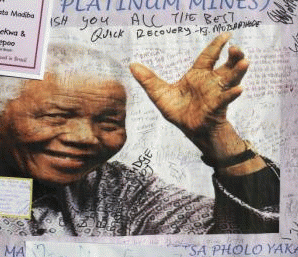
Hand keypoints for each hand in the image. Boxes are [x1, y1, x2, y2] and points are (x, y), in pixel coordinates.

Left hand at [130, 33, 248, 140]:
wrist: (188, 129)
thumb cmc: (178, 111)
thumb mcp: (160, 94)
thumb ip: (148, 80)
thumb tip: (132, 65)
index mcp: (198, 75)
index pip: (208, 56)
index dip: (216, 45)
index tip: (226, 35)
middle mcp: (210, 82)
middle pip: (225, 65)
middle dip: (233, 56)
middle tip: (236, 48)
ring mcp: (216, 94)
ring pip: (231, 79)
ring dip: (238, 71)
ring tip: (244, 62)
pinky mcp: (217, 107)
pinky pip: (226, 99)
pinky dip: (232, 94)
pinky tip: (239, 90)